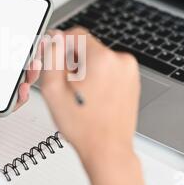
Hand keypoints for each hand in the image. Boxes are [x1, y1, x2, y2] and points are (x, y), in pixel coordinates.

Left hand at [0, 28, 40, 139]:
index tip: (18, 35)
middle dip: (23, 56)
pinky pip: (8, 105)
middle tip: (33, 48)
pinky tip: (22, 87)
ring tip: (33, 65)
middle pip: (7, 66)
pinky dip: (19, 98)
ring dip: (27, 75)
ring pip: (12, 84)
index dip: (6, 42)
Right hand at [41, 27, 146, 184]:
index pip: (76, 34)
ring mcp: (129, 72)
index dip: (61, 45)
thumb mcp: (53, 90)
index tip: (55, 58)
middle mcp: (120, 61)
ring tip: (80, 94)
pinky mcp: (132, 81)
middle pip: (87, 47)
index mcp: (102, 59)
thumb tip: (54, 39)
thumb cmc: (84, 127)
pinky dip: (98, 77)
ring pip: (98, 59)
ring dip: (85, 70)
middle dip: (73, 61)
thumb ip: (51, 57)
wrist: (108, 150)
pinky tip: (92, 97)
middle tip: (66, 84)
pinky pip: (109, 69)